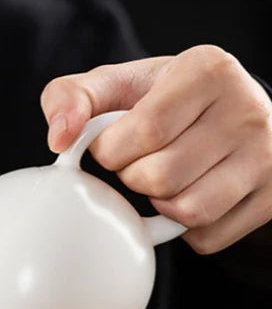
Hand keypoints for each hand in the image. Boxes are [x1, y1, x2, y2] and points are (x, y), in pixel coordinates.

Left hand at [40, 45, 271, 253]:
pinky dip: (184, 230)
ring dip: (158, 206)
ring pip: (186, 212)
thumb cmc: (162, 102)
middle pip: (160, 178)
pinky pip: (207, 238)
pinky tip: (188, 196)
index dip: (112, 151)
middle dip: (133, 178)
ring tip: (163, 180)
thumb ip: (72, 98)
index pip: (142, 133)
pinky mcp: (270, 198)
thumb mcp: (118, 86)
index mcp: (207, 70)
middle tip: (140, 162)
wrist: (232, 115)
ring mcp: (265, 156)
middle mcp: (246, 109)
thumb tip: (59, 138)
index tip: (113, 143)